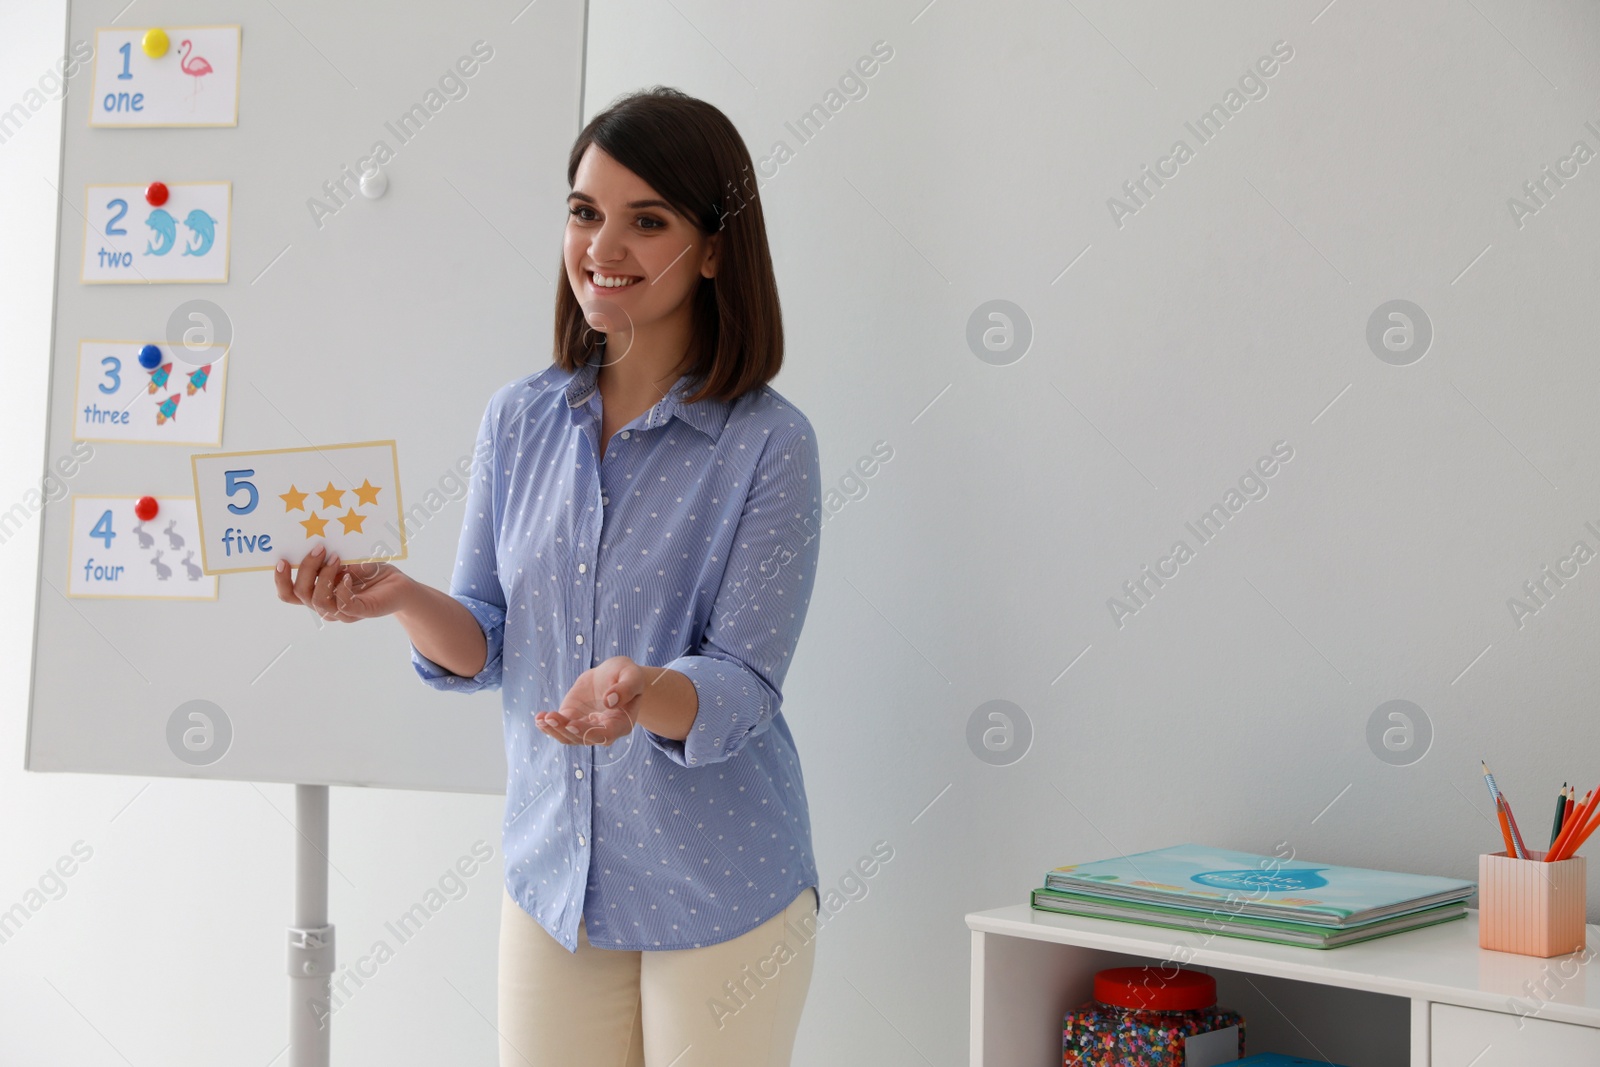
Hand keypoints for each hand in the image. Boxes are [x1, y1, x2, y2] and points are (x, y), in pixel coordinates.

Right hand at [274, 545, 409, 622]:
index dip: (281, 580)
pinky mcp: (361, 612)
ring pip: (318, 601)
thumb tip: (314, 541)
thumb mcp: (346, 559)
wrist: (399, 585)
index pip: (289, 594)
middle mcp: (326, 606)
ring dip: (324, 576)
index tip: (282, 560)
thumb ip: (329, 557)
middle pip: (300, 595)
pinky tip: (349, 575)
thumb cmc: (371, 572)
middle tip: (320, 548)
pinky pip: (343, 605)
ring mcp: (342, 612)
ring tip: (336, 558)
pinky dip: (342, 588)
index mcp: (318, 594)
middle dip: (305, 569)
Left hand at [535, 656, 648, 746]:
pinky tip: (539, 718)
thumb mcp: (632, 675)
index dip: (588, 732)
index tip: (571, 723)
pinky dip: (548, 725)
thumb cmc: (627, 674)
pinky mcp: (572, 719)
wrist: (612, 675)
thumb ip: (626, 688)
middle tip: (551, 717)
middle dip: (566, 730)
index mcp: (622, 723)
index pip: (606, 734)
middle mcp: (604, 730)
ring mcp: (586, 727)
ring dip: (554, 729)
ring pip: (569, 736)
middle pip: (584, 738)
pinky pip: (560, 728)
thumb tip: (610, 701)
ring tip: (542, 718)